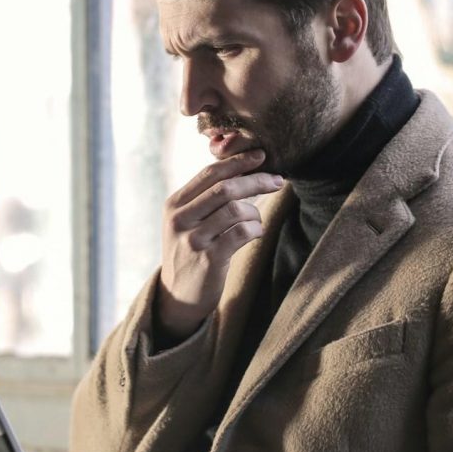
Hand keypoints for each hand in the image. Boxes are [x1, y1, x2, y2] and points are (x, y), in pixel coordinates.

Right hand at [157, 149, 283, 338]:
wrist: (177, 296)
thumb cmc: (190, 252)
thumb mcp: (186, 222)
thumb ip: (205, 198)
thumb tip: (242, 170)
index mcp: (175, 204)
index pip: (209, 173)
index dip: (238, 162)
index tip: (261, 156)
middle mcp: (180, 219)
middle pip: (225, 188)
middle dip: (256, 180)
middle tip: (278, 181)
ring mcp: (193, 239)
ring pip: (236, 210)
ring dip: (255, 212)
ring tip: (256, 221)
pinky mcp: (208, 259)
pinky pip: (241, 233)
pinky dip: (255, 229)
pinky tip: (255, 234)